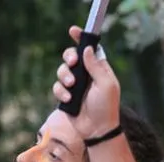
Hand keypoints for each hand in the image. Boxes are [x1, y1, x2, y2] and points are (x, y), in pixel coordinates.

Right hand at [52, 26, 120, 141]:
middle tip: (72, 62)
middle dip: (69, 57)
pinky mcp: (66, 96)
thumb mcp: (106, 85)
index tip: (73, 31)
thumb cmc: (106, 107)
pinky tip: (69, 99)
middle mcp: (86, 74)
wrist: (97, 130)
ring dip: (64, 76)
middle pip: (71, 56)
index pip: (89, 49)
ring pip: (61, 71)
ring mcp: (75, 85)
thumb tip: (87, 49)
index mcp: (99, 69)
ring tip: (71, 86)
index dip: (81, 39)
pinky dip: (61, 92)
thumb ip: (96, 66)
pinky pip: (57, 87)